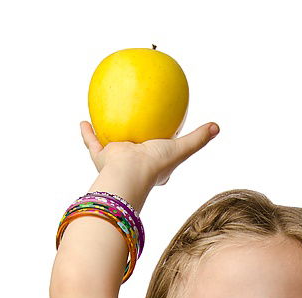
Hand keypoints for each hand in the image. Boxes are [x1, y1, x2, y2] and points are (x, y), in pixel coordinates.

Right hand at [80, 120, 219, 185]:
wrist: (128, 173)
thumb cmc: (155, 165)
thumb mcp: (181, 149)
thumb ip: (198, 139)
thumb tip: (217, 126)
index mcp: (154, 167)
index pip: (162, 155)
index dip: (166, 148)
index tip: (167, 138)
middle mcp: (135, 165)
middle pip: (136, 149)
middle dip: (137, 141)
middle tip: (138, 127)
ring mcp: (118, 162)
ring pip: (112, 145)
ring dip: (109, 135)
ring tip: (106, 120)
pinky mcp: (103, 158)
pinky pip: (93, 143)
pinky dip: (87, 133)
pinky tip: (84, 121)